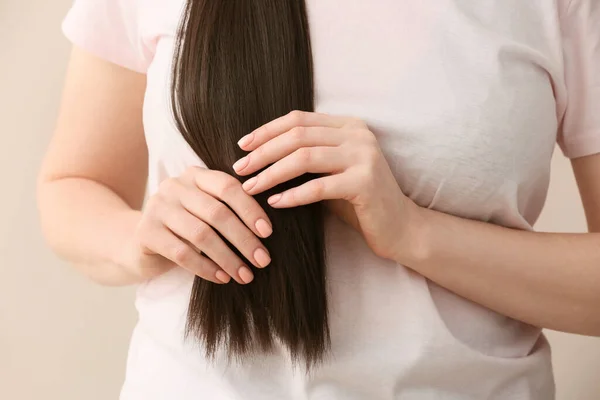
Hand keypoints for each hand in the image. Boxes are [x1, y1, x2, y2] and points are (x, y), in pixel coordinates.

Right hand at [126, 167, 272, 284]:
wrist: (137, 244)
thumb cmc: (184, 229)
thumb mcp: (205, 213)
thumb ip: (228, 211)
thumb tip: (265, 232)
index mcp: (195, 176)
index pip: (228, 187)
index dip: (250, 209)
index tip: (267, 233)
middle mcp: (175, 186)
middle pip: (217, 212)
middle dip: (244, 239)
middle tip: (262, 260)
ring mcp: (158, 207)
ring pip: (201, 234)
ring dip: (228, 258)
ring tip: (245, 275)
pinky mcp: (146, 232)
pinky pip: (182, 253)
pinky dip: (206, 268)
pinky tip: (222, 278)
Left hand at [233, 110, 414, 261]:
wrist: (400, 226)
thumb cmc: (359, 200)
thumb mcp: (331, 171)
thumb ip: (306, 157)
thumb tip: (259, 155)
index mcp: (348, 125)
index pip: (299, 119)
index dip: (267, 131)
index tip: (242, 146)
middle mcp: (358, 135)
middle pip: (298, 136)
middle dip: (263, 152)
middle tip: (239, 168)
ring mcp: (364, 156)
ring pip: (304, 158)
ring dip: (271, 173)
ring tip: (250, 187)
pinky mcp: (365, 182)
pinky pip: (319, 186)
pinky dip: (293, 195)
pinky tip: (274, 203)